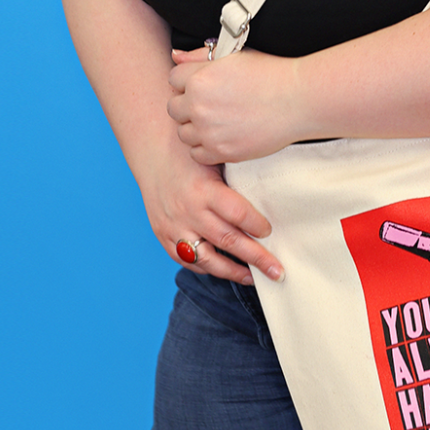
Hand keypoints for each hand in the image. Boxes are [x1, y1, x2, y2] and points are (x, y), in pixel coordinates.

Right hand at [142, 151, 282, 284]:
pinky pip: (187, 260)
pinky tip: (225, 269)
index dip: (257, 225)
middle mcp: (189, 211)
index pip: (237, 213)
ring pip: (207, 258)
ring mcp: (173, 227)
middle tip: (277, 271)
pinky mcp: (163, 236)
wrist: (151, 152)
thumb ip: (236, 180)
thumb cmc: (190, 153)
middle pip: (227, 240)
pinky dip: (207, 267)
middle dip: (256, 258)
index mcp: (204, 189)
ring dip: (233, 272)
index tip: (270, 231)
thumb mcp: (215, 159)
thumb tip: (270, 199)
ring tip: (254, 278)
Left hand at [167, 47, 304, 164]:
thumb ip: (200, 56)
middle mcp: (199, 105)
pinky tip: (221, 136)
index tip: (202, 85)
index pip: (173, 79)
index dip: (188, 81)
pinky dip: (205, 147)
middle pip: (173, 108)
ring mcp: (209, 131)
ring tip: (218, 121)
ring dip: (195, 127)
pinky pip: (196, 154)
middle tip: (210, 104)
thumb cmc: (270, 74)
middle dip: (187, 105)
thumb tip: (175, 57)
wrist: (298, 100)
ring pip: (183, 133)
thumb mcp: (234, 54)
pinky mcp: (221, 151)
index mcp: (200, 78)